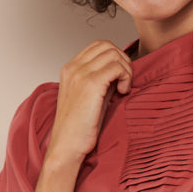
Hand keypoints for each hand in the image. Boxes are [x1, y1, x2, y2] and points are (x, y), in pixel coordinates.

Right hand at [47, 39, 132, 165]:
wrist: (67, 146)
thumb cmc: (78, 128)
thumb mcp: (89, 98)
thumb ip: (101, 81)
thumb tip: (120, 72)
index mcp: (70, 69)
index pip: (97, 46)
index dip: (114, 57)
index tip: (118, 77)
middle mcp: (73, 68)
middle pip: (106, 45)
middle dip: (122, 60)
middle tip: (124, 81)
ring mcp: (81, 74)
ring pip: (113, 53)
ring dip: (125, 69)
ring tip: (123, 88)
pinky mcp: (91, 84)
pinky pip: (117, 67)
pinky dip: (126, 77)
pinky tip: (122, 92)